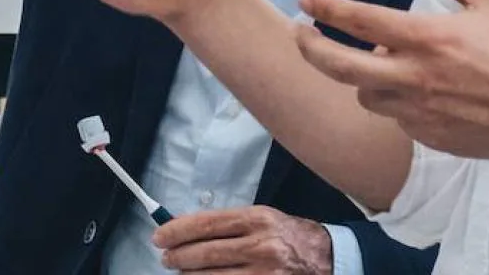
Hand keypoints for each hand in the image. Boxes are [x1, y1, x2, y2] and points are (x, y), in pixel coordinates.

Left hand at [153, 207, 333, 273]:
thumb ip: (229, 225)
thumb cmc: (290, 236)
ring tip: (182, 273)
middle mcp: (261, 246)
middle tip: (166, 259)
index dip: (178, 231)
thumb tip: (187, 229)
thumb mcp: (263, 219)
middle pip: (205, 253)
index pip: (207, 224)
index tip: (160, 237)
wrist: (328, 259)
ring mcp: (264, 274)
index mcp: (258, 220)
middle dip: (178, 257)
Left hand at [297, 0, 488, 160]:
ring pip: (368, 97)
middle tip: (301, 36)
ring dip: (363, 80)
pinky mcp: (432, 137)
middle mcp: (415, 77)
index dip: (327, 8)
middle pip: (342, 69)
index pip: (362, 21)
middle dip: (312, 50)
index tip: (305, 0)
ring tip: (377, 64)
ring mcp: (421, 112)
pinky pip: (398, 119)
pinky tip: (416, 91)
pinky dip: (397, 103)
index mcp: (428, 38)